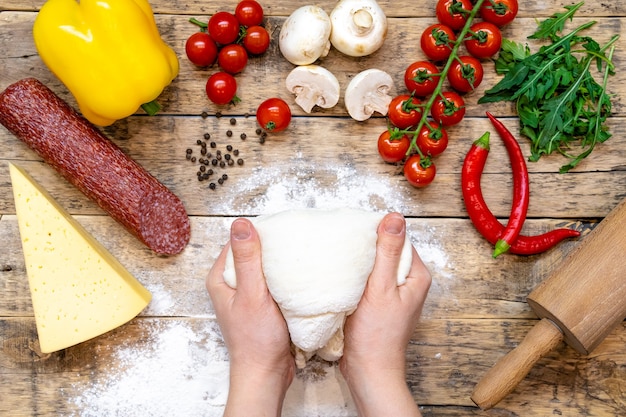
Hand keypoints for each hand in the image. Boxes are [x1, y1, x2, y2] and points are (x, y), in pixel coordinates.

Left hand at [207, 218, 294, 416]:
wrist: (266, 373)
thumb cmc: (255, 340)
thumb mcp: (252, 294)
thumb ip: (247, 260)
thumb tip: (241, 225)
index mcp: (221, 279)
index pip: (238, 242)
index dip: (259, 231)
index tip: (281, 226)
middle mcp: (232, 284)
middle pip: (253, 253)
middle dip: (273, 246)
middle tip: (295, 238)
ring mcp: (248, 295)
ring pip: (265, 268)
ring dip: (281, 263)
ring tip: (301, 253)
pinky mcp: (263, 304)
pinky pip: (275, 283)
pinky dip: (286, 278)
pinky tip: (300, 275)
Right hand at [340, 212, 431, 416]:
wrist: (368, 370)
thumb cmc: (376, 335)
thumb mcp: (381, 288)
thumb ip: (387, 252)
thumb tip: (394, 218)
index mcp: (416, 276)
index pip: (398, 239)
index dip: (377, 233)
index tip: (355, 233)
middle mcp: (408, 283)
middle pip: (386, 252)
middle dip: (366, 248)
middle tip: (344, 246)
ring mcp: (393, 294)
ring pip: (375, 266)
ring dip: (359, 264)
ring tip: (341, 260)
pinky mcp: (379, 304)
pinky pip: (367, 281)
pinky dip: (355, 278)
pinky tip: (342, 278)